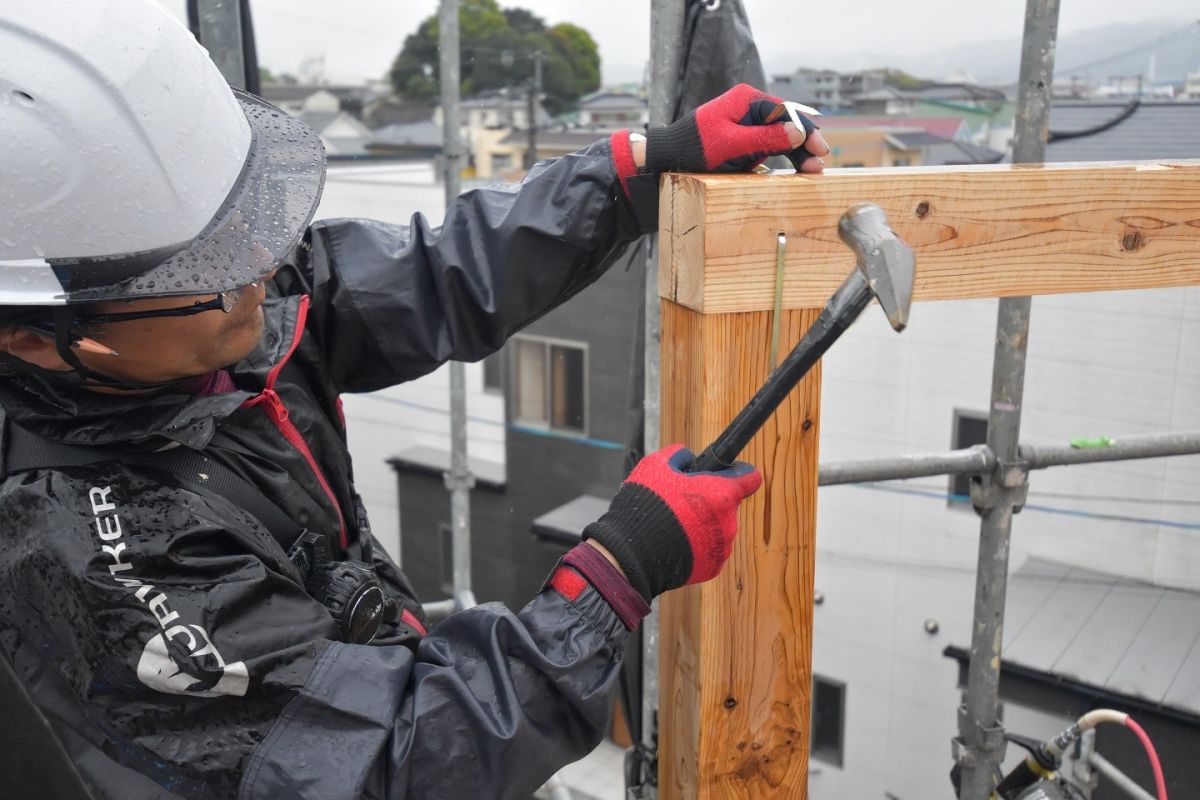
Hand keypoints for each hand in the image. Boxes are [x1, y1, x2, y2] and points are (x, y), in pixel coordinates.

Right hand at [582, 444, 761, 600]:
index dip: (738, 473)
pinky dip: (696, 547)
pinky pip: (709, 551)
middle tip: (681, 503)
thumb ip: (679, 455)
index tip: (726, 474)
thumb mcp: (656, 465)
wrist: (631, 553)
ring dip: (702, 526)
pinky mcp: (712, 568)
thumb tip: (688, 459)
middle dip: (708, 502)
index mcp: (722, 494)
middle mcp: (729, 522)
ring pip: (717, 529)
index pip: (750, 477)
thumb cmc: (645, 505)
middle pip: (726, 506)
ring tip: (673, 526)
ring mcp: (722, 548)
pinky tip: (674, 544)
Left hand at [643, 83, 829, 174]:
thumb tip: (798, 132)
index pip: (785, 112)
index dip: (804, 130)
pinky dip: (780, 158)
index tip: (819, 149)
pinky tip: (794, 170)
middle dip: (803, 143)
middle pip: (786, 124)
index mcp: (746, 100)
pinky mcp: (743, 141)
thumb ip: (765, 138)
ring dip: (795, 153)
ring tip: (810, 171)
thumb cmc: (694, 148)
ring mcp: (747, 125)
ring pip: (780, 137)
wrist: (668, 158)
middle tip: (819, 162)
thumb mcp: (731, 144)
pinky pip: (768, 147)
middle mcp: (749, 108)